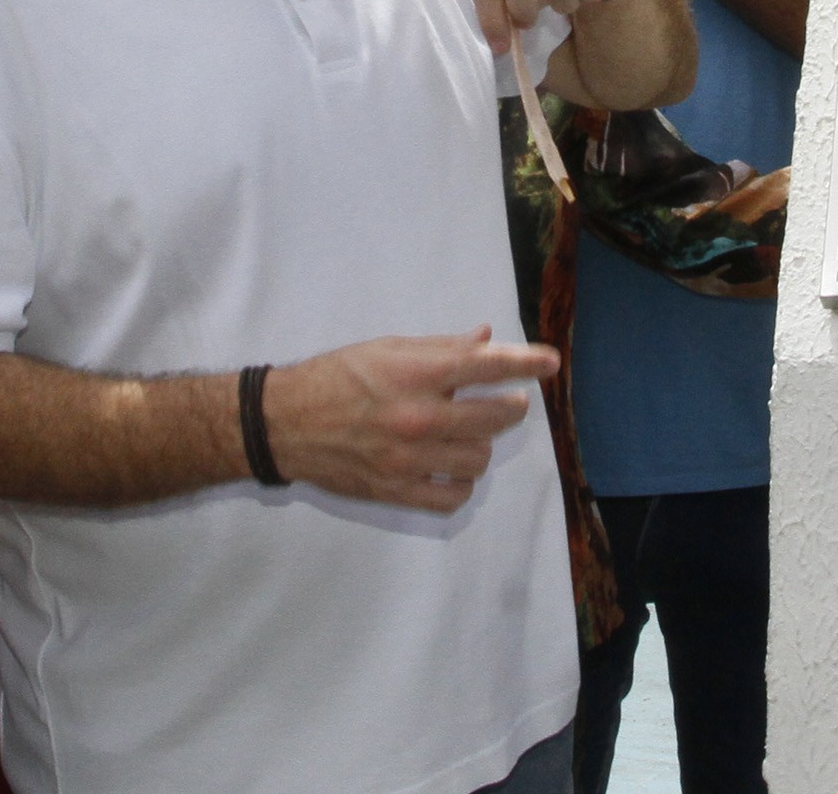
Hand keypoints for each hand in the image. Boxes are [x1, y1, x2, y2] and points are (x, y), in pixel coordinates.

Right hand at [261, 327, 559, 513]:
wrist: (286, 422)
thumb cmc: (337, 377)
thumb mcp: (387, 348)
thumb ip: (440, 348)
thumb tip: (486, 339)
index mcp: (415, 374)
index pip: (487, 366)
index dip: (526, 362)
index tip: (551, 362)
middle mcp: (418, 416)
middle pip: (494, 417)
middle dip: (508, 408)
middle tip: (504, 402)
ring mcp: (408, 459)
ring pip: (478, 459)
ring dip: (482, 445)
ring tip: (468, 435)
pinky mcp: (396, 490)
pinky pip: (452, 498)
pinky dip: (461, 484)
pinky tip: (454, 469)